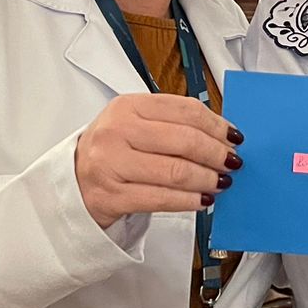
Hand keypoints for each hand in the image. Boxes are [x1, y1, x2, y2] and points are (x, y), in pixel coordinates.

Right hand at [75, 94, 242, 229]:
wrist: (74, 183)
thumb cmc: (113, 152)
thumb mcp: (135, 125)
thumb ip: (172, 123)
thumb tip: (221, 135)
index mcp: (127, 106)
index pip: (184, 110)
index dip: (216, 125)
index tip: (233, 137)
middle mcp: (116, 132)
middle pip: (184, 141)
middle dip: (216, 154)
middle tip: (231, 162)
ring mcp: (112, 164)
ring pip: (176, 172)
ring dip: (207, 179)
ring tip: (220, 182)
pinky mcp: (112, 196)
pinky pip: (162, 199)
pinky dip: (189, 200)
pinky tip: (202, 200)